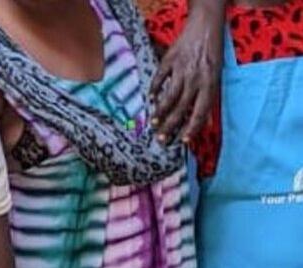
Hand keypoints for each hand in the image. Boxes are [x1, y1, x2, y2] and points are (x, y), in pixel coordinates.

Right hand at [150, 0, 224, 144]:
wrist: (206, 27)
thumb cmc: (212, 54)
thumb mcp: (216, 76)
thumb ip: (208, 98)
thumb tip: (205, 121)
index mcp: (209, 84)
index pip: (201, 112)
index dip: (192, 127)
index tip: (183, 140)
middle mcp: (196, 80)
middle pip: (182, 108)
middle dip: (171, 125)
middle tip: (161, 138)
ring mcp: (181, 70)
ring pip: (170, 96)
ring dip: (161, 111)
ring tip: (153, 123)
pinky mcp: (170, 61)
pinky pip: (160, 78)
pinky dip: (154, 89)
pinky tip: (150, 98)